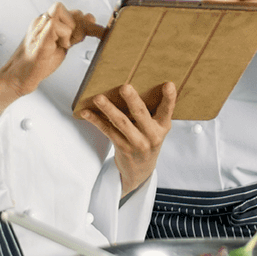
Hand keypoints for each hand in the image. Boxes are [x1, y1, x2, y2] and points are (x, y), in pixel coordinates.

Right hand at [0, 3, 102, 114]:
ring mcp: (37, 28)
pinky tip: (60, 46)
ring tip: (62, 45)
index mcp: (45, 22)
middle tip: (72, 41)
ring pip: (59, 10)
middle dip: (75, 23)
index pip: (67, 10)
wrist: (19, 78)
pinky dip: (63, 35)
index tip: (91, 31)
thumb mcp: (61, 45)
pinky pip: (54, 24)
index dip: (81, 19)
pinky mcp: (38, 39)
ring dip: (68, 29)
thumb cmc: (38, 63)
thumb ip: (74, 33)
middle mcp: (40, 22)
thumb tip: (90, 19)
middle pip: (62, 7)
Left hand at [80, 82, 176, 196]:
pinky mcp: (122, 148)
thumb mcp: (157, 129)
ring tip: (99, 98)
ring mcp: (137, 143)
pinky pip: (108, 131)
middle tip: (125, 87)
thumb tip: (137, 85)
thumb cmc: (148, 141)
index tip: (169, 85)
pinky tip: (87, 113)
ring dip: (108, 109)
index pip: (167, 110)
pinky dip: (96, 120)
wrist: (141, 170)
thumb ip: (154, 112)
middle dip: (132, 100)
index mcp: (162, 126)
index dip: (169, 98)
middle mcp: (152, 135)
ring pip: (121, 123)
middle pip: (141, 114)